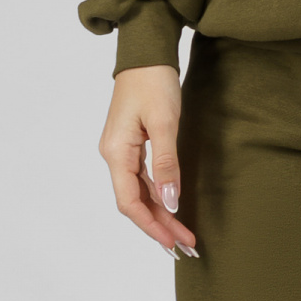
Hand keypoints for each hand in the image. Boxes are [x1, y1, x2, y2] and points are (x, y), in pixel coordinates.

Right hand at [98, 64, 197, 255]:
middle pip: (135, 202)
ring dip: (161, 215)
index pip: (129, 202)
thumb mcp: (164, 122)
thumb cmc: (154, 82)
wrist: (146, 54)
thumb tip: (170, 202)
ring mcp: (121, 151)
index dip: (151, 226)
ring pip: (140, 193)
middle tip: (187, 247)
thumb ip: (166, 164)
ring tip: (183, 235)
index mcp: (116, 152)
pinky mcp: (131, 145)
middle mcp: (114, 155)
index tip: (173, 242)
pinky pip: (142, 180)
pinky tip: (172, 209)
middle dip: (160, 226)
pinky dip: (158, 197)